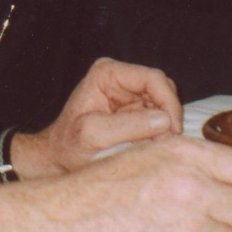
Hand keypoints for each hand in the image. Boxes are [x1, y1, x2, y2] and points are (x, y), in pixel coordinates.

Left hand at [12, 57, 182, 176]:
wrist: (58, 158)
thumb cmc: (68, 146)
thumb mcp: (93, 136)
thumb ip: (128, 126)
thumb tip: (165, 121)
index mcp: (107, 73)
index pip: (152, 78)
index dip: (168, 102)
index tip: (173, 130)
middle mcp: (121, 78)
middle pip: (162, 88)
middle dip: (169, 115)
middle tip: (168, 142)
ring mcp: (129, 94)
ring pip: (164, 103)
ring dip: (166, 125)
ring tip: (156, 146)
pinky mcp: (134, 111)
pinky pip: (159, 117)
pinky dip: (160, 132)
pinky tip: (151, 146)